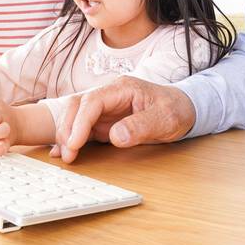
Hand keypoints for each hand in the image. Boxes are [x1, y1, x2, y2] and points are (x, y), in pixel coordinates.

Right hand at [55, 76, 196, 162]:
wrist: (183, 109)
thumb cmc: (175, 110)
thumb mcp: (165, 119)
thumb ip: (141, 126)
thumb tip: (116, 137)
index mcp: (122, 88)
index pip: (92, 101)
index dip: (80, 122)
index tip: (75, 143)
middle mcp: (108, 95)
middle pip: (77, 106)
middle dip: (67, 128)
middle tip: (67, 154)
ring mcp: (104, 108)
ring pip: (74, 116)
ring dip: (66, 134)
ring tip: (65, 156)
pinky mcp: (103, 121)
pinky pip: (81, 127)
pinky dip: (70, 138)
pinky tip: (61, 151)